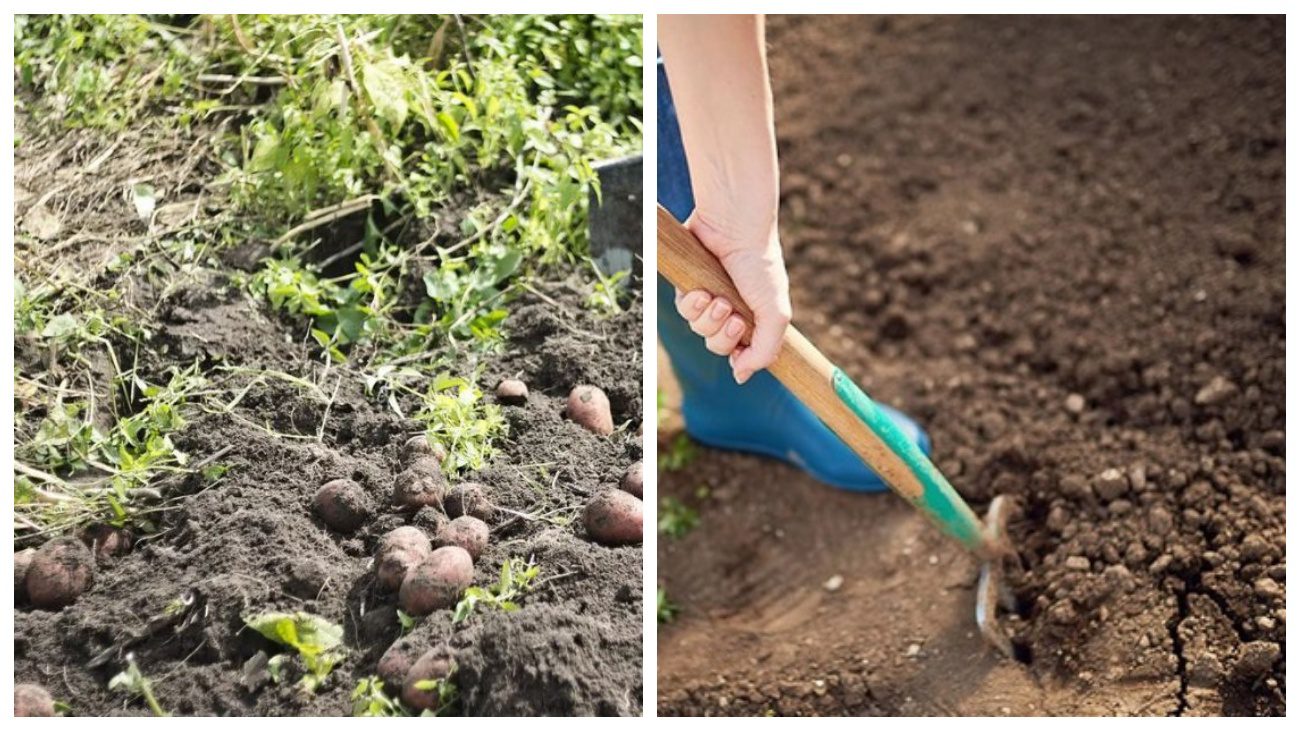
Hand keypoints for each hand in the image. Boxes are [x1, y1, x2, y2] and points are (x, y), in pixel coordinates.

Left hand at [673, 211, 791, 384]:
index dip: (739, 357)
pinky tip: (700, 292)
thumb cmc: (759, 266)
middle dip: (722, 337)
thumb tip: (741, 377)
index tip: (741, 351)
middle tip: (732, 317)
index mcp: (756, 317)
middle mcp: (733, 309)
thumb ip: (765, 350)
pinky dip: (691, 305)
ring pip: (698, 329)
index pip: (742, 353)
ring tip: (717, 299)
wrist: (734, 227)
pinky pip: (683, 310)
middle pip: (717, 346)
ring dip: (707, 319)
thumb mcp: (775, 313)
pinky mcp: (689, 285)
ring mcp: (710, 298)